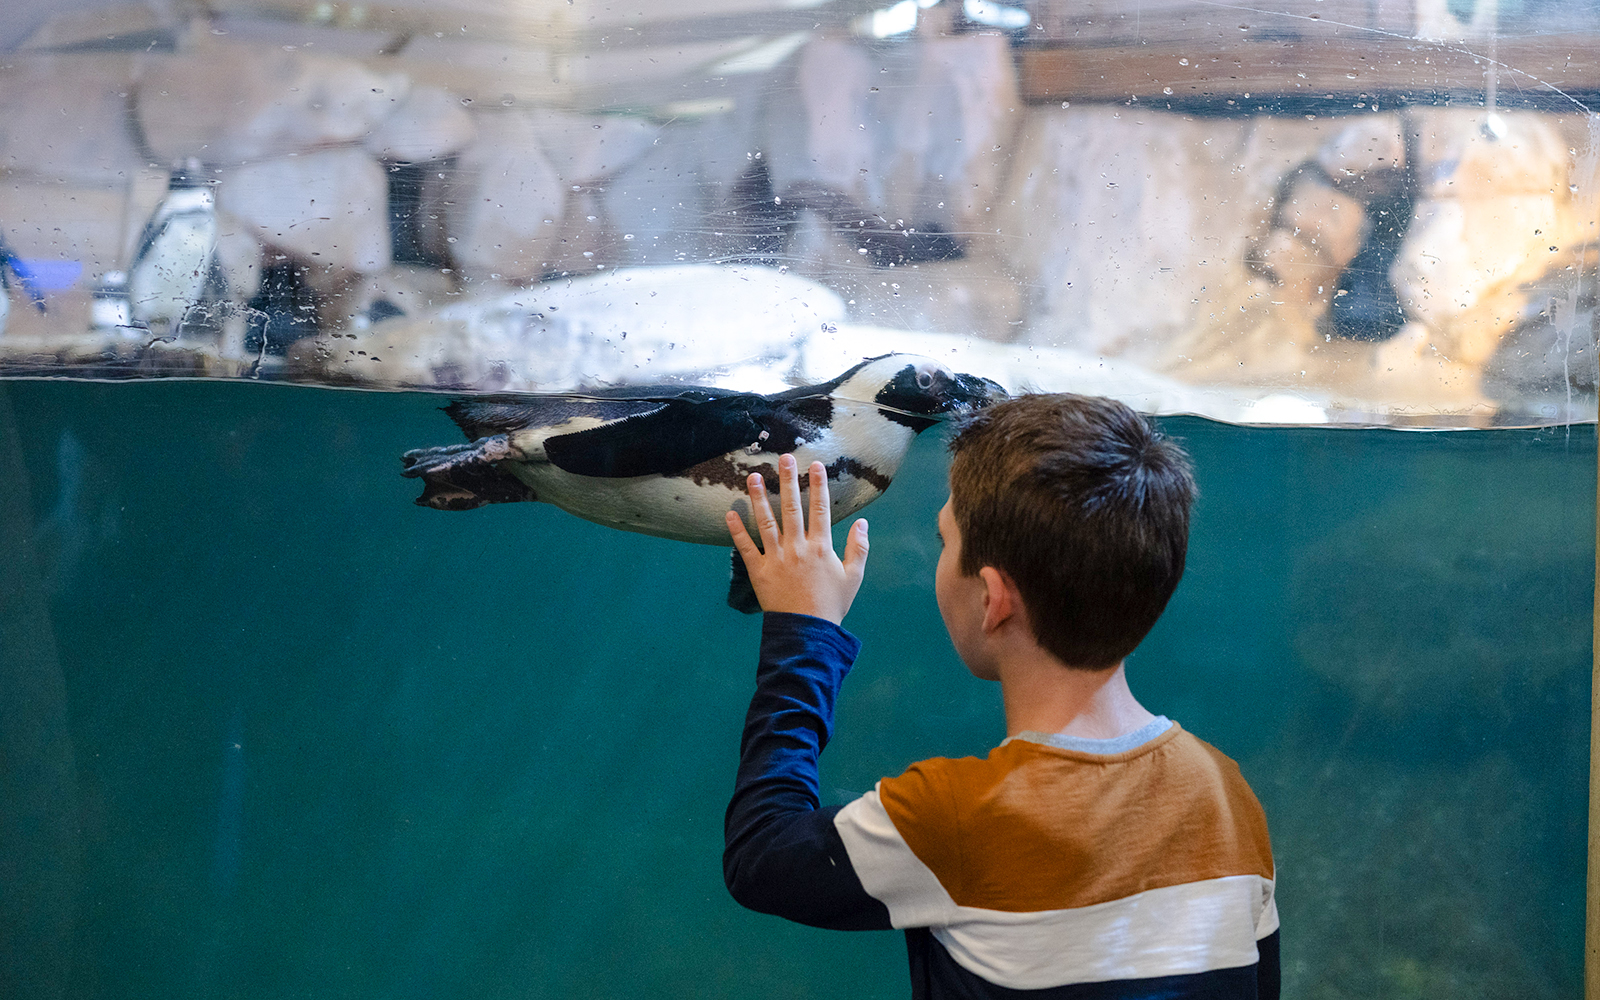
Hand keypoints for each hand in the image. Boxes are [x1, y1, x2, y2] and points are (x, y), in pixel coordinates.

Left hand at [726, 453, 868, 624]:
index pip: (820, 509)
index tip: (815, 465)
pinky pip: (745, 548)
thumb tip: (863, 523)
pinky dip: (736, 530)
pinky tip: (730, 512)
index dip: (818, 485)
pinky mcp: (759, 571)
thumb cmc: (831, 605)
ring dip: (758, 498)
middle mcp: (798, 547)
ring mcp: (776, 558)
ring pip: (766, 521)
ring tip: (753, 476)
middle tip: (783, 458)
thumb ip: (860, 548)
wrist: (807, 632)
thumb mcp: (853, 577)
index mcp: (822, 547)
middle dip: (788, 480)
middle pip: (792, 507)